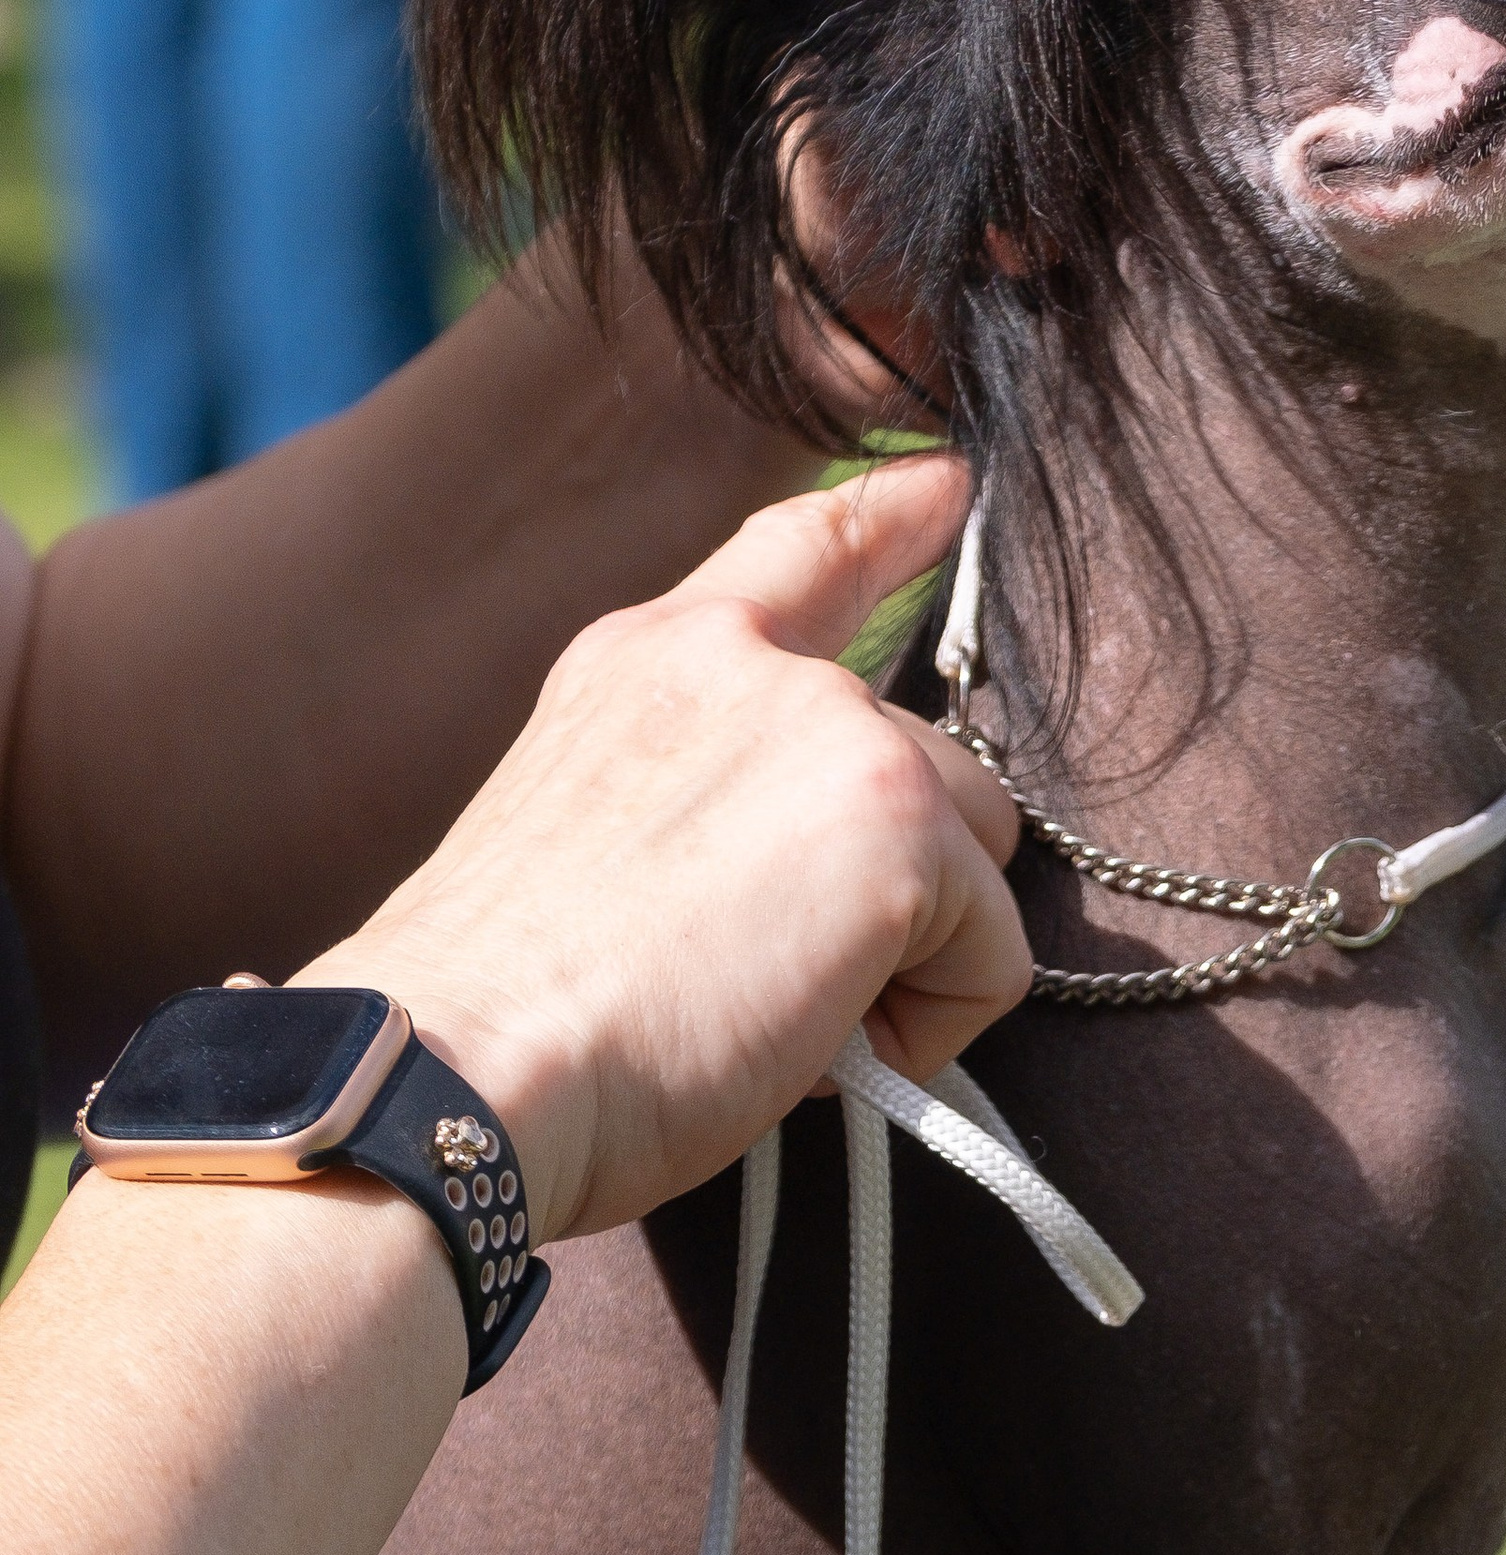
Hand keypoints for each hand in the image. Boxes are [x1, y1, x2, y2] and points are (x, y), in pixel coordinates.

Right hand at [301, 456, 1024, 1244]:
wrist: (461, 1071)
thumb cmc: (508, 1017)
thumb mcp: (589, 837)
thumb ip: (705, 796)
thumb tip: (815, 876)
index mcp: (652, 661)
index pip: (796, 551)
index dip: (883, 519)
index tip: (948, 483)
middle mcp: (752, 665)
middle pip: (930, 764)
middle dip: (892, 885)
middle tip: (761, 982)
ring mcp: (835, 729)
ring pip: (975, 855)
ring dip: (914, 957)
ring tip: (776, 1021)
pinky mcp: (899, 821)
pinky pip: (995, 956)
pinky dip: (932, 1031)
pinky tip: (812, 1049)